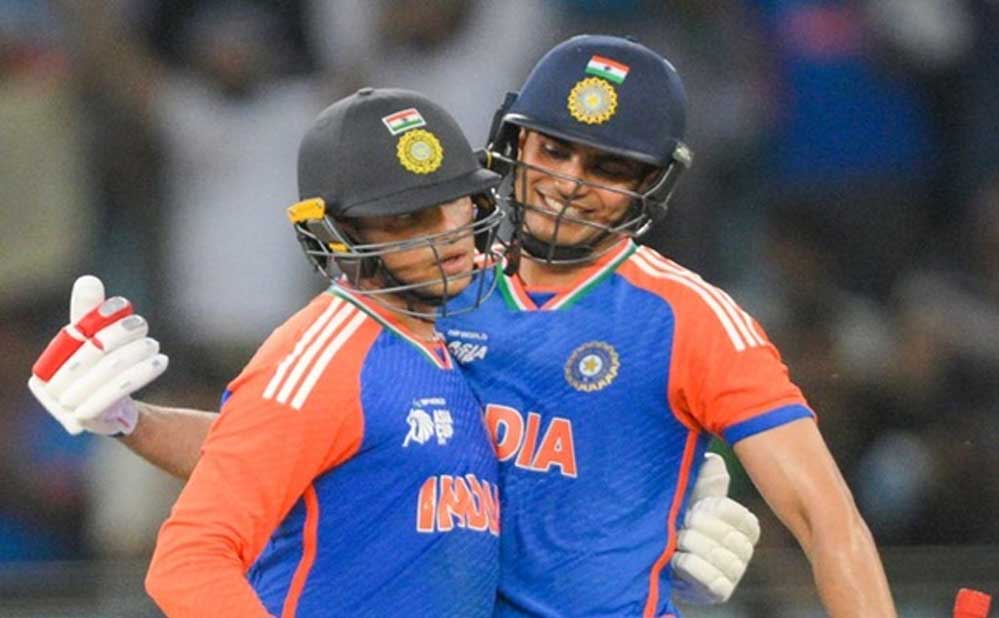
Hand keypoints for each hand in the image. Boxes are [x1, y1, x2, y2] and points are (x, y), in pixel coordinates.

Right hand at [27, 275, 167, 434]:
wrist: (108, 409)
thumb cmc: (97, 367)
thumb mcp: (91, 338)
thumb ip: (89, 311)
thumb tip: (89, 281)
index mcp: (48, 362)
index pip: (75, 335)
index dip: (101, 318)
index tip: (125, 306)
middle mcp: (51, 386)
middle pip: (93, 353)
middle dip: (122, 335)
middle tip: (144, 326)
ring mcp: (68, 405)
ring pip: (110, 371)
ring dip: (137, 353)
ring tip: (154, 345)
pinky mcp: (91, 418)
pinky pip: (118, 391)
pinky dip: (142, 373)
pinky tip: (160, 361)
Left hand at [671, 452, 760, 604]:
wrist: (665, 560)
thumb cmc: (684, 524)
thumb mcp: (693, 499)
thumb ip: (706, 481)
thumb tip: (714, 459)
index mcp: (746, 525)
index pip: (737, 513)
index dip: (711, 510)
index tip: (694, 509)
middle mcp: (746, 550)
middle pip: (724, 533)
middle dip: (694, 527)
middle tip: (680, 527)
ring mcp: (735, 573)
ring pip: (712, 553)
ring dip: (687, 545)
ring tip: (677, 543)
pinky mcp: (721, 592)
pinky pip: (705, 575)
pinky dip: (685, 564)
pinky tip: (677, 560)